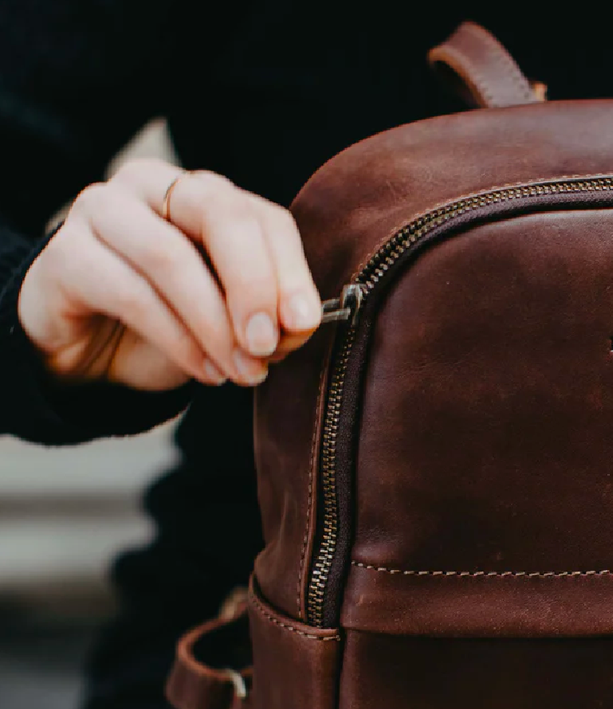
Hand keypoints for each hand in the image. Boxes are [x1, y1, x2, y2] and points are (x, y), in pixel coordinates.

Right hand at [17, 158, 321, 390]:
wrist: (88, 354)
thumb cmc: (169, 327)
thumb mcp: (231, 322)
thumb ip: (269, 317)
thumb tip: (297, 327)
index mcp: (204, 195)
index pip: (262, 217)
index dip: (289, 271)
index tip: (303, 325)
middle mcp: (152, 187)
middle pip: (220, 215)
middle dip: (254, 285)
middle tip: (268, 345)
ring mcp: (101, 212)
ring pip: (171, 258)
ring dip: (215, 325)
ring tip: (242, 371)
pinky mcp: (64, 256)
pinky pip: (129, 293)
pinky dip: (178, 339)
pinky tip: (205, 371)